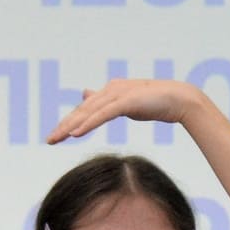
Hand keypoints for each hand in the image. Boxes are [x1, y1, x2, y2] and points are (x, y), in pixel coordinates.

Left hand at [46, 79, 205, 143]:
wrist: (180, 100)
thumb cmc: (156, 103)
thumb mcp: (127, 103)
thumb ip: (109, 103)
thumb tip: (88, 95)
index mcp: (110, 91)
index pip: (85, 109)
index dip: (70, 122)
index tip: (56, 136)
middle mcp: (110, 89)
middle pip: (82, 110)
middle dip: (64, 126)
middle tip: (49, 140)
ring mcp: (118, 94)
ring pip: (89, 112)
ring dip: (71, 126)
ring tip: (57, 138)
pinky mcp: (126, 101)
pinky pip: (103, 114)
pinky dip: (88, 123)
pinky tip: (76, 133)